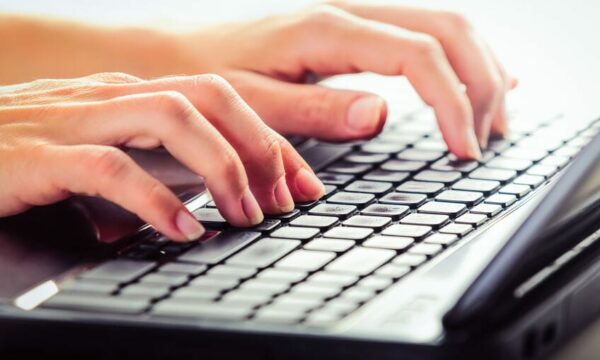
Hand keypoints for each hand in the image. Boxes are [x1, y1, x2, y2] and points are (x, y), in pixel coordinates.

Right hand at [0, 73, 323, 240]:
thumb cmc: (25, 154)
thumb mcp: (104, 152)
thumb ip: (154, 164)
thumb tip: (207, 196)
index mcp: (130, 95)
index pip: (221, 101)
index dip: (270, 141)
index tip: (304, 183)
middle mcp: (111, 96)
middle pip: (210, 95)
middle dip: (260, 146)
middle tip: (285, 200)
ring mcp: (75, 118)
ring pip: (170, 117)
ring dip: (221, 169)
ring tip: (246, 215)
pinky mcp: (39, 153)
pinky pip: (110, 168)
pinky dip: (156, 200)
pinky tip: (184, 230)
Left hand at [183, 2, 516, 158]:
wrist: (180, 54)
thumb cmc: (209, 78)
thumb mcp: (253, 102)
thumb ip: (315, 110)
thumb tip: (378, 115)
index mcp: (328, 30)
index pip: (418, 55)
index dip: (452, 102)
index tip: (464, 150)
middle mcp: (349, 11)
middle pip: (448, 29)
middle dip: (480, 84)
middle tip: (487, 139)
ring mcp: (355, 15)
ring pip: (444, 26)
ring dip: (479, 69)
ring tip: (493, 120)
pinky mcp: (354, 29)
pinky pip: (423, 33)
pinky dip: (458, 58)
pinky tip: (479, 80)